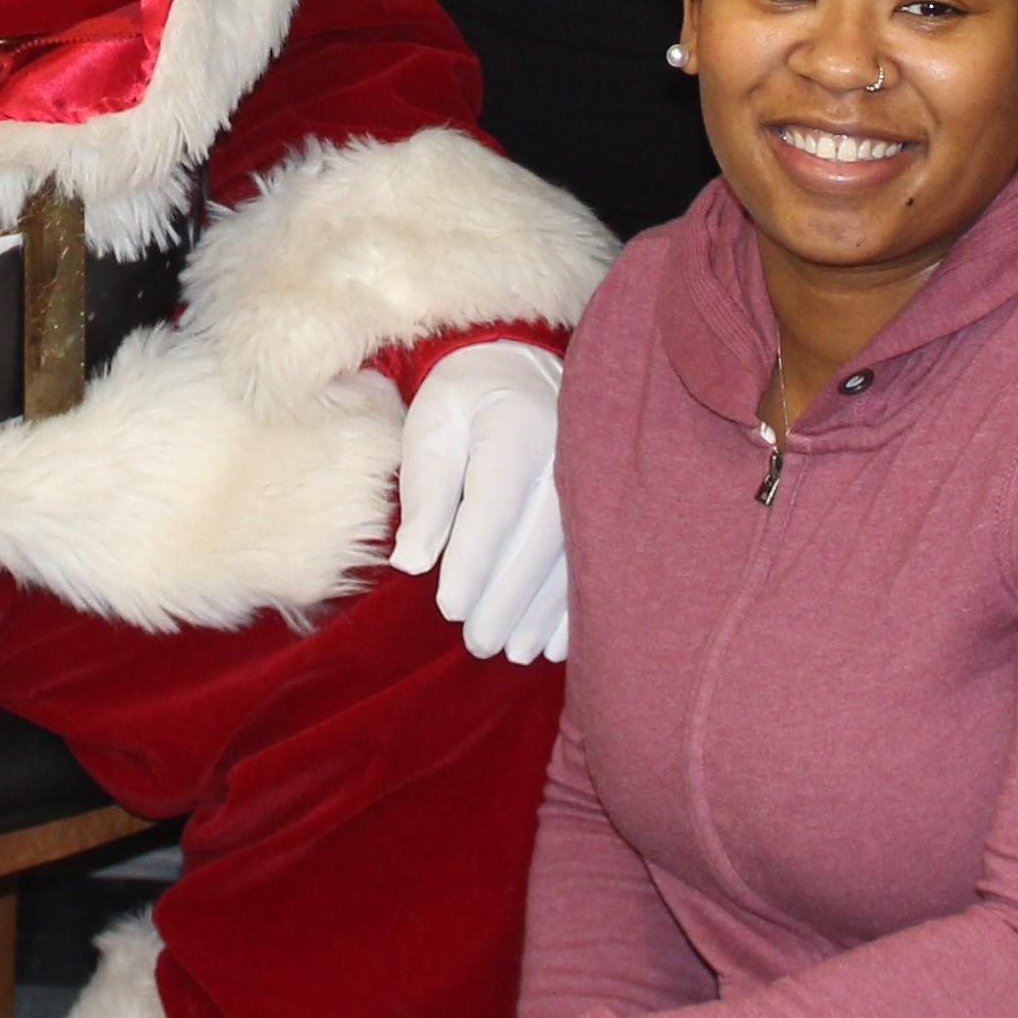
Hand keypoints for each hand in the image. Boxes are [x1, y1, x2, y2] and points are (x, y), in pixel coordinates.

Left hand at [387, 340, 568, 661]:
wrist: (522, 367)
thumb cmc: (465, 401)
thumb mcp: (432, 426)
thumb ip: (424, 489)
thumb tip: (411, 561)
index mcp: (517, 430)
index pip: (495, 507)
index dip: (474, 562)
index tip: (450, 609)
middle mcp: (567, 456)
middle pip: (537, 542)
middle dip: (507, 601)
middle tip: (479, 644)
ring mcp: (596, 480)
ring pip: (571, 559)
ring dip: (544, 613)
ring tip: (514, 650)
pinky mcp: (607, 501)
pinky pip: (597, 560)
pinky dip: (577, 606)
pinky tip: (557, 642)